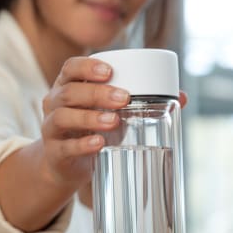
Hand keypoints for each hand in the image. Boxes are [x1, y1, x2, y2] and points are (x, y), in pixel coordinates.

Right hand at [42, 57, 188, 190]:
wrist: (63, 165)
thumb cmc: (90, 130)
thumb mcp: (108, 112)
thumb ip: (139, 102)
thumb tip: (181, 97)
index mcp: (67, 87)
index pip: (70, 68)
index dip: (87, 67)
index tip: (109, 71)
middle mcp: (54, 104)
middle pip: (69, 92)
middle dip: (96, 93)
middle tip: (123, 98)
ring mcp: (51, 129)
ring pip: (64, 117)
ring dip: (90, 118)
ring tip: (114, 121)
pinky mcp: (55, 153)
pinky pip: (65, 147)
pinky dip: (83, 145)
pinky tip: (99, 143)